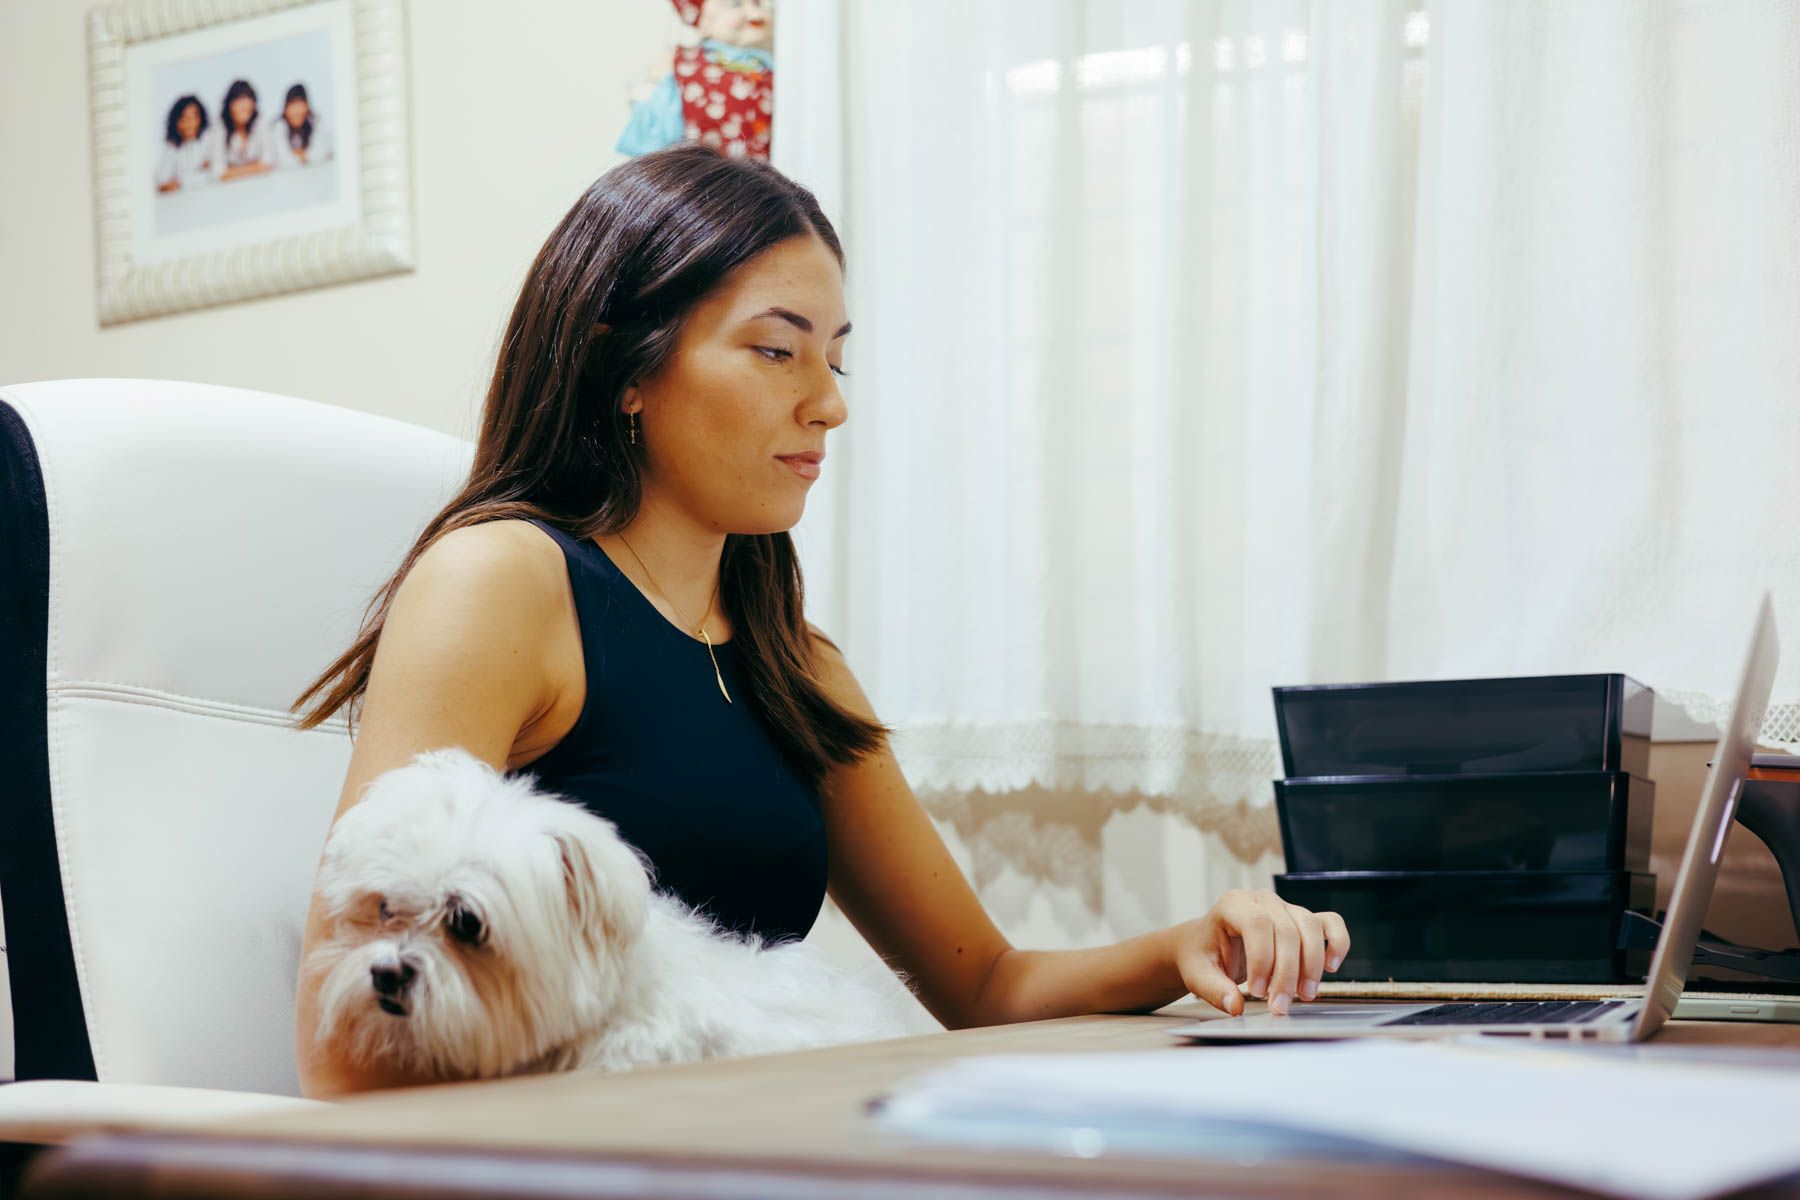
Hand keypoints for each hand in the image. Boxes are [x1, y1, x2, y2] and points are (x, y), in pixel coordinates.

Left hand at [1169, 889, 1350, 1017]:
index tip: (1257, 991)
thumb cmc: (1202, 956)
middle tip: (1280, 1005)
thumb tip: (1235, 1006)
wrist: (1206, 945)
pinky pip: (1330, 923)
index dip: (1262, 959)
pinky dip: (1337, 943)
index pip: (1257, 924)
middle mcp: (1261, 900)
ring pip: (1310, 927)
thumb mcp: (1197, 974)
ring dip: (1312, 965)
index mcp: (1232, 904)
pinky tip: (1331, 967)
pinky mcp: (1302, 920)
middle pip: (1287, 930)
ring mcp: (1285, 907)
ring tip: (1304, 996)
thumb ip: (1214, 990)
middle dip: (1287, 972)